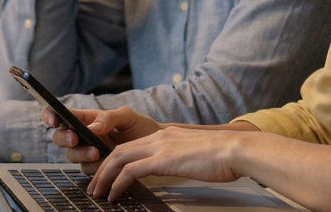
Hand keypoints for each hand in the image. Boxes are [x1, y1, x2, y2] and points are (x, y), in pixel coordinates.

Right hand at [46, 107, 159, 171]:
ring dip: (82, 154)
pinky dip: (93, 166)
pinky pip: (86, 169)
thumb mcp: (126, 116)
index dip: (49, 115)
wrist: (154, 147)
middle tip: (75, 138)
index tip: (53, 119)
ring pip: (71, 155)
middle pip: (59, 137)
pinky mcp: (95, 167)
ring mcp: (87, 152)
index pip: (60, 114)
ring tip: (97, 152)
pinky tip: (104, 162)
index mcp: (85, 118)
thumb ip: (108, 118)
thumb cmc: (138, 127)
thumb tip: (91, 128)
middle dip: (64, 138)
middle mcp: (82, 135)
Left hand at [86, 127, 244, 200]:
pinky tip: (114, 194)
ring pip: (119, 158)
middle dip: (103, 169)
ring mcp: (160, 146)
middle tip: (94, 186)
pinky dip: (118, 183)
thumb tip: (175, 168)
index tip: (107, 175)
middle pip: (119, 150)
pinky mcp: (163, 159)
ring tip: (98, 192)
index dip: (115, 160)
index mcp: (167, 135)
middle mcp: (160, 137)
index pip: (132, 145)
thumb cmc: (223, 156)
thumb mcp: (195, 154)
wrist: (236, 150)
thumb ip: (180, 157)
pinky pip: (131, 171)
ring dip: (105, 176)